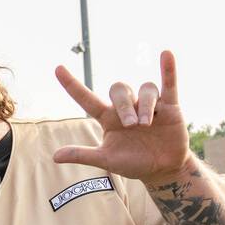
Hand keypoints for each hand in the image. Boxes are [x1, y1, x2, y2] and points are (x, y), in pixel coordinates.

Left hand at [53, 50, 193, 185]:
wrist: (162, 170)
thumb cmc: (133, 163)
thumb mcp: (106, 160)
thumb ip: (83, 155)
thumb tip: (54, 156)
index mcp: (108, 118)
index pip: (86, 99)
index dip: (72, 85)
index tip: (58, 69)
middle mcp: (127, 107)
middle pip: (119, 90)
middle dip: (124, 106)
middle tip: (131, 125)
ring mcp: (148, 105)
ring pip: (145, 89)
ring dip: (145, 105)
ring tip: (146, 124)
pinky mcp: (170, 106)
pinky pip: (168, 83)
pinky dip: (168, 70)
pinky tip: (166, 54)